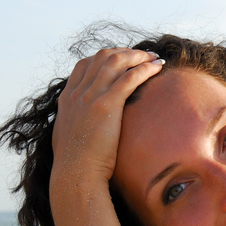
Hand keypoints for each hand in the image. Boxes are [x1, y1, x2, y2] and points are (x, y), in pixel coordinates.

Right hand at [51, 48, 163, 186]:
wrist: (75, 173)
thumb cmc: (76, 165)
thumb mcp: (69, 138)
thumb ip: (76, 126)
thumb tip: (84, 130)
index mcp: (67, 99)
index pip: (84, 65)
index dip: (105, 58)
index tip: (122, 60)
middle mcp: (77, 93)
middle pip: (101, 57)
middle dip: (125, 52)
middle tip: (143, 56)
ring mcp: (90, 96)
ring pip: (116, 61)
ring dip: (138, 56)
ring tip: (154, 58)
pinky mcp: (106, 105)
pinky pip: (129, 77)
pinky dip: (145, 68)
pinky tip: (158, 68)